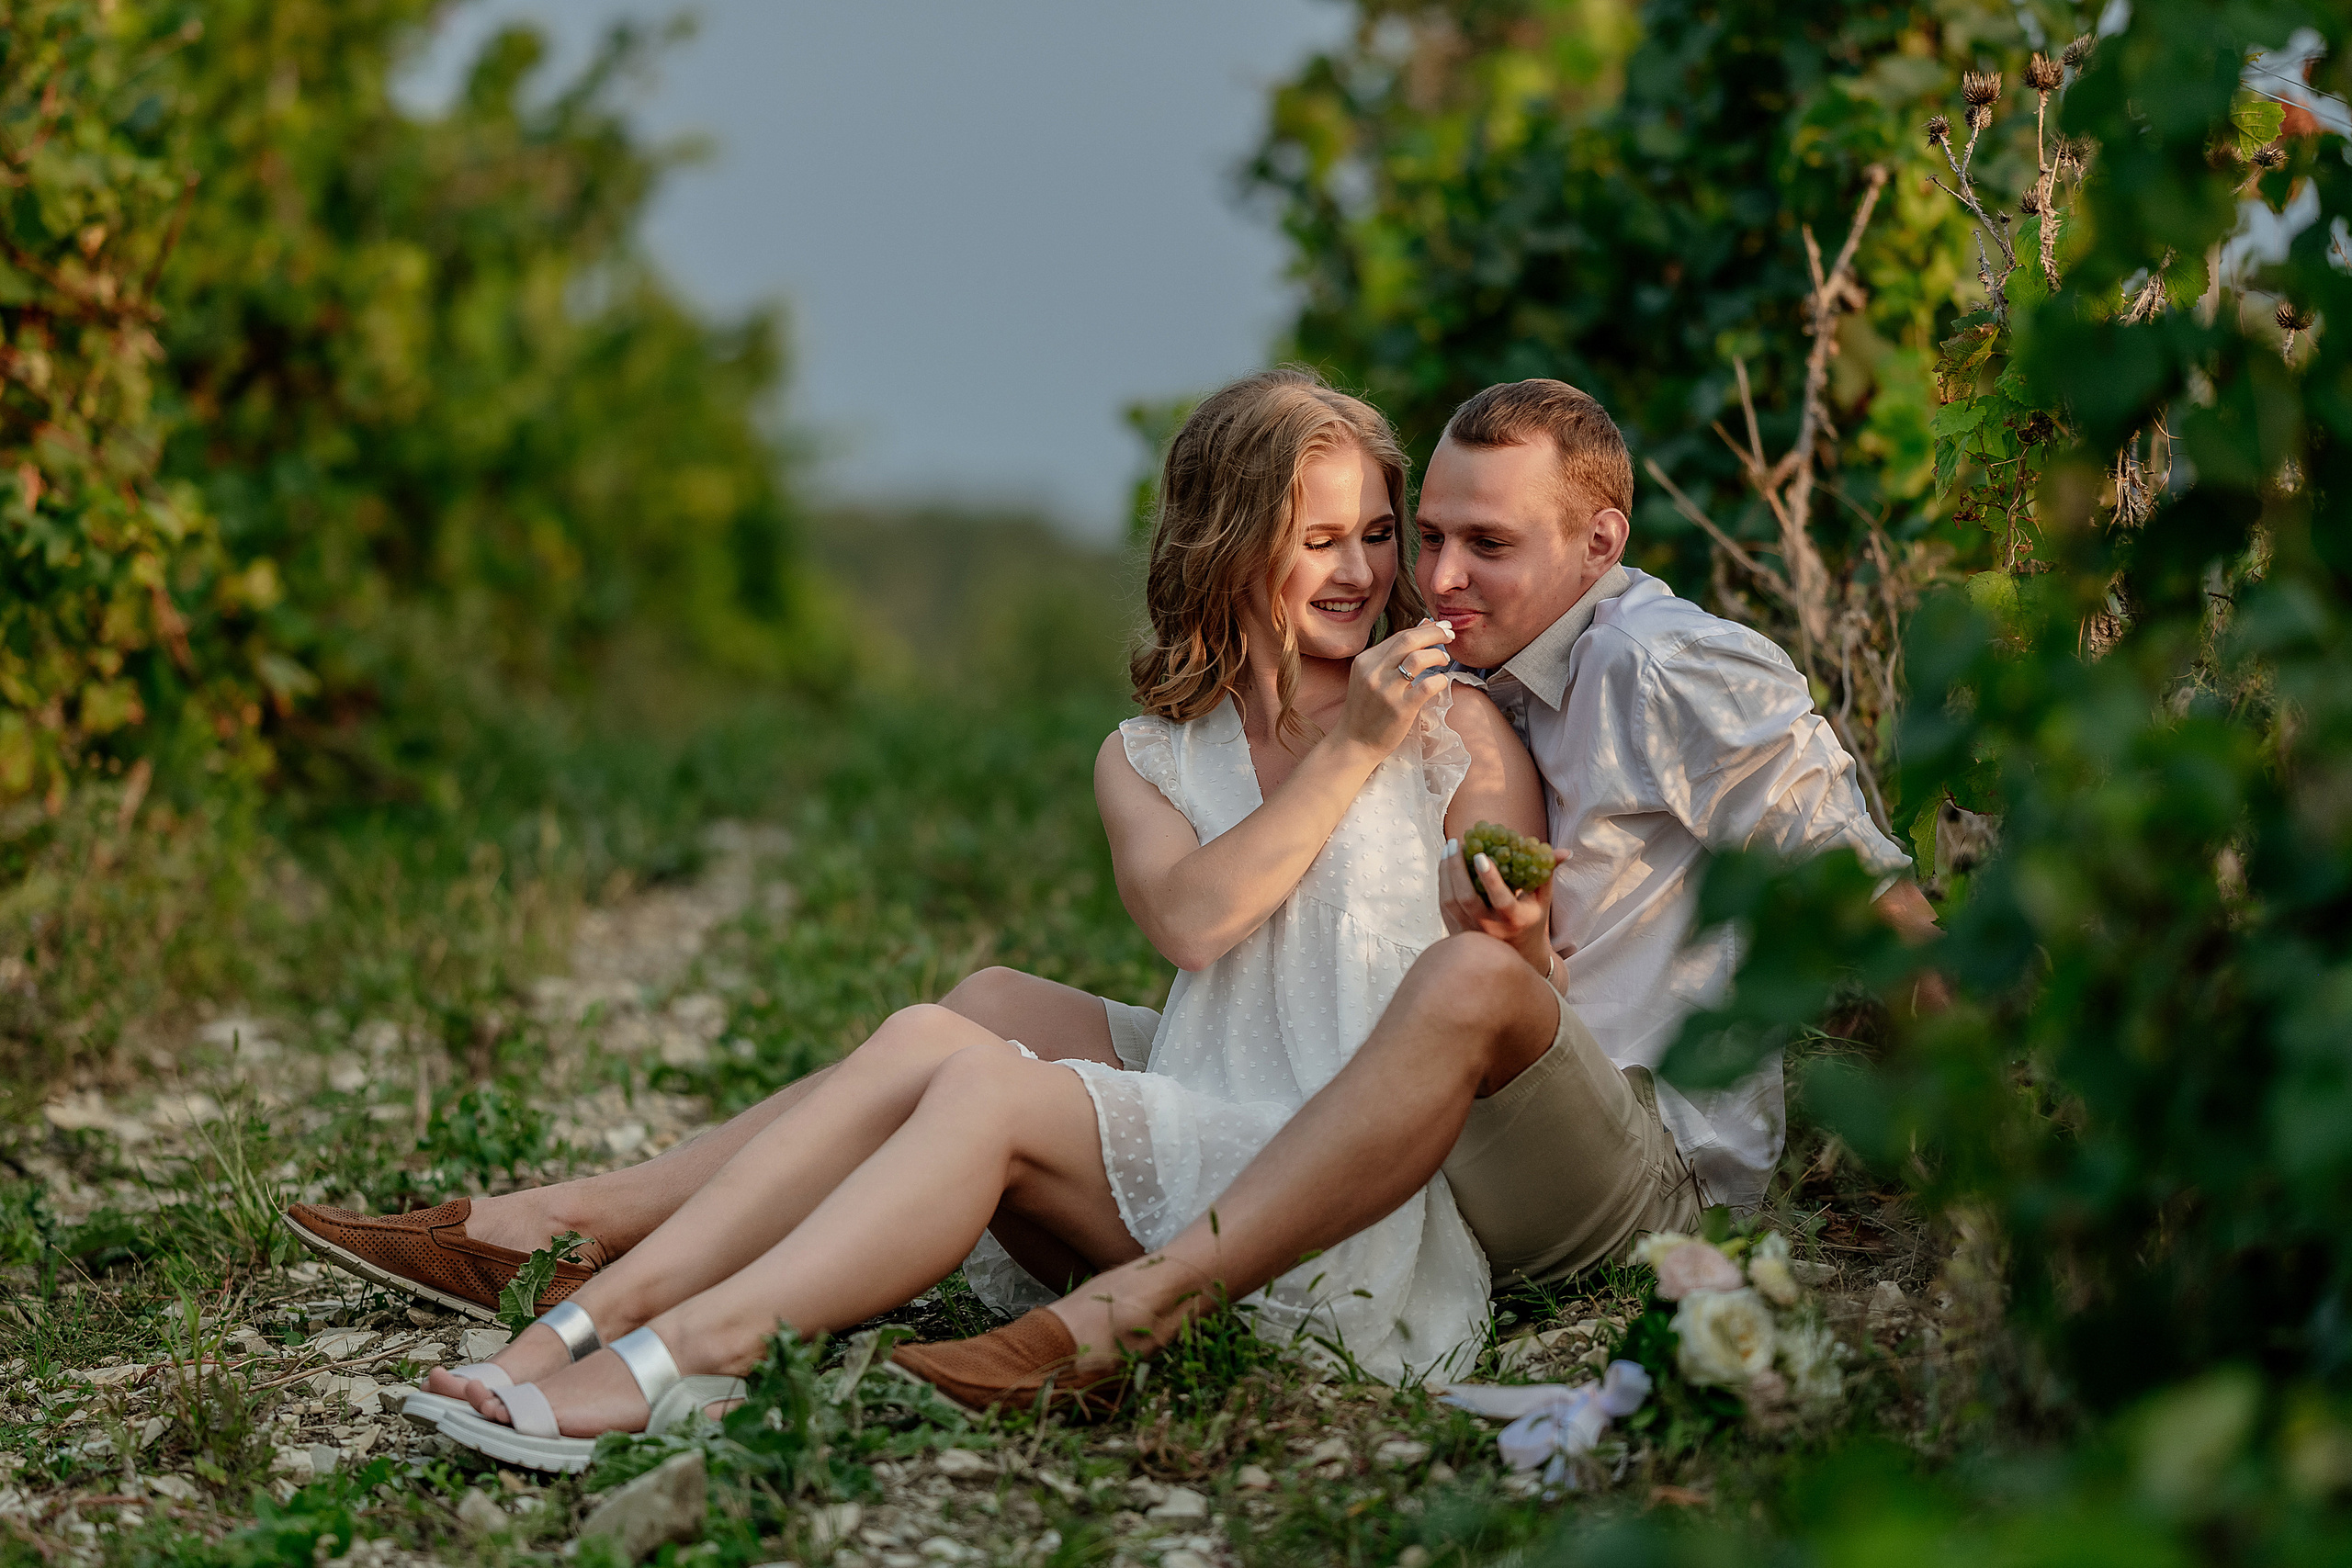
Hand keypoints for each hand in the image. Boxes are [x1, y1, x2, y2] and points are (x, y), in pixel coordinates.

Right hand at [1334, 619, 1455, 758]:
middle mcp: (1374, 672)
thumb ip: (1392, 655)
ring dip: (1438, 655)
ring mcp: (1387, 690)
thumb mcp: (1371, 677)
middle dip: (1435, 633)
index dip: (1424, 629)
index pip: (1400, 636)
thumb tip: (1424, 626)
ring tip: (1445, 659)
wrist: (1354, 743)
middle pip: (1409, 640)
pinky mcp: (1400, 708)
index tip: (1441, 628)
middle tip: (1450, 634)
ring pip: (1419, 658)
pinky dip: (1440, 679)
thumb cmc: (1366, 710)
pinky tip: (1442, 680)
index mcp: (1366, 661)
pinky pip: (1427, 686)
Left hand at [1439, 837, 1565, 979]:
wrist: (1516, 956)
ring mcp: (1470, 933)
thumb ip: (1547, 872)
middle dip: (1457, 868)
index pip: (1501, 900)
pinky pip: (1444, 905)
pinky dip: (1443, 882)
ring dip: (1446, 871)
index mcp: (1514, 921)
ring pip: (1450, 901)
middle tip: (1456, 842)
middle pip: (1465, 898)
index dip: (1490, 878)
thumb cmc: (1531, 921)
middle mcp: (1489, 930)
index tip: (1479, 855)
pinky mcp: (1456, 932)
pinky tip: (1446, 864)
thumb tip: (1564, 851)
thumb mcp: (1542, 899)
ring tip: (1449, 849)